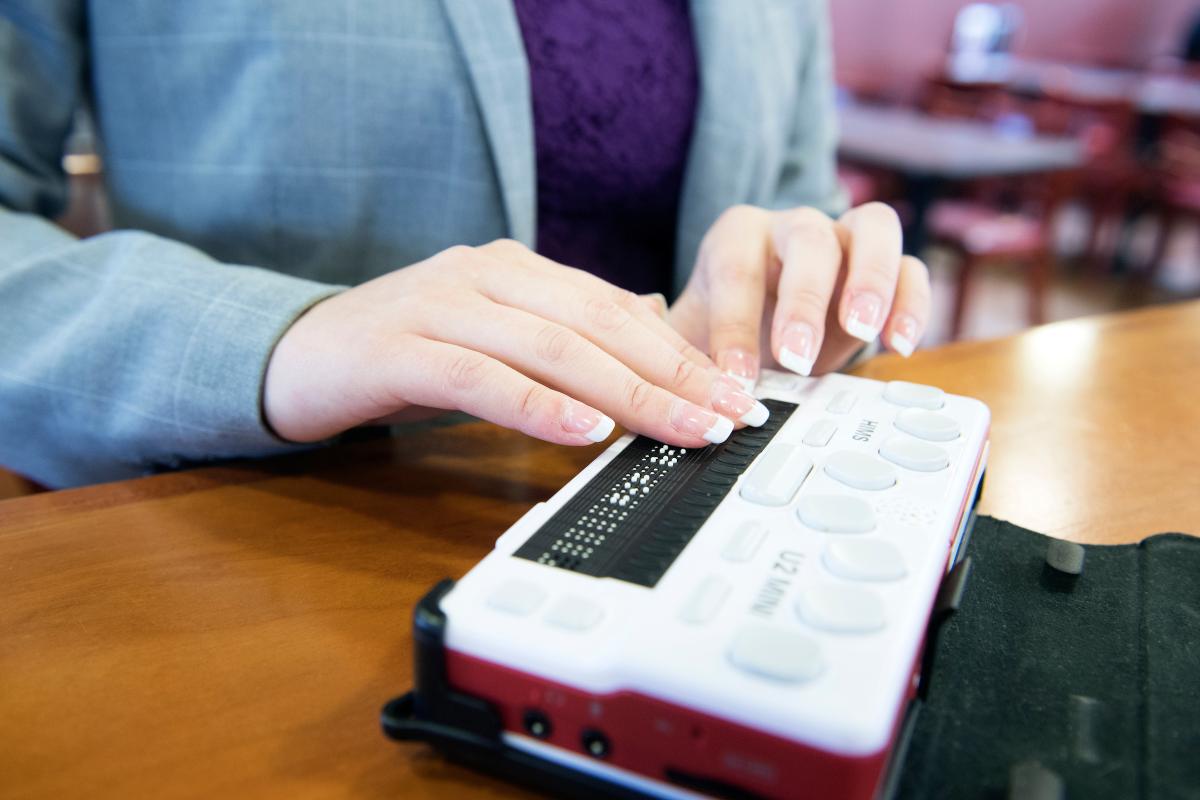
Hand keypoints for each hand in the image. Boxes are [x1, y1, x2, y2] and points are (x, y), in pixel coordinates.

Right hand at [263, 240, 770, 447]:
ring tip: (679, 428)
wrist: (294, 354)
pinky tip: (584, 432)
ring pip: (550, 347)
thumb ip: (560, 339)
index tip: (732, 392)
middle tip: (726, 415)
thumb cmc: (404, 355)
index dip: (679, 349)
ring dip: (625, 391)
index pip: (614, 307)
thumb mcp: (493, 341)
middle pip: (596, 323)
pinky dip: (537, 406)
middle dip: (671, 372)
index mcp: (514, 270)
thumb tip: (650, 340)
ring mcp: (439, 307)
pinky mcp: (397, 350)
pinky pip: (479, 378)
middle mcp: (483, 276)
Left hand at [668, 203, 930, 384]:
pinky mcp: (887, 265)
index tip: (736, 379)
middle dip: (803, 299)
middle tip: (797, 356)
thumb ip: (684, 359)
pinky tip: (899, 346)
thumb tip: (674, 393)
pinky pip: (911, 267)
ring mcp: (846, 238)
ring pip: (874, 229)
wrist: (762, 330)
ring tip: (863, 333)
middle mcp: (792, 226)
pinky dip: (912, 302)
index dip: (735, 325)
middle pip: (807, 238)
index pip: (736, 270)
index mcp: (737, 237)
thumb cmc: (725, 332)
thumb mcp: (693, 342)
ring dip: (871, 281)